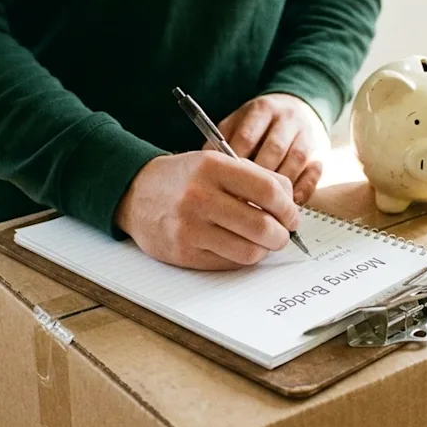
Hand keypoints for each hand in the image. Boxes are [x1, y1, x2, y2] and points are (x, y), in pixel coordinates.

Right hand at [115, 151, 300, 269]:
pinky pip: (228, 263)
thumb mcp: (216, 163)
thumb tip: (290, 204)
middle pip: (263, 226)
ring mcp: (190, 227)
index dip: (288, 207)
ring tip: (261, 242)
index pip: (269, 191)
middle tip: (282, 233)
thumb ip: (254, 177)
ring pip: (249, 251)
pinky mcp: (183, 252)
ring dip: (264, 250)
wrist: (135, 193)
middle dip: (282, 234)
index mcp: (213, 167)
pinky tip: (237, 246)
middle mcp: (200, 196)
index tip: (291, 215)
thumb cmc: (185, 178)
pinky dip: (241, 257)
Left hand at [209, 93, 328, 204]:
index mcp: (261, 110)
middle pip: (273, 150)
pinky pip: (315, 172)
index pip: (247, 137)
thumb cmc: (257, 125)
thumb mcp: (236, 123)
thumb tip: (206, 166)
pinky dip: (304, 188)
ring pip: (295, 162)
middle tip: (241, 202)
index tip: (223, 187)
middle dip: (257, 179)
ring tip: (262, 207)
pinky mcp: (320, 151)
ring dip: (279, 187)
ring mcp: (306, 134)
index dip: (235, 165)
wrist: (294, 108)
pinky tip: (290, 202)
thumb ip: (222, 142)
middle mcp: (287, 119)